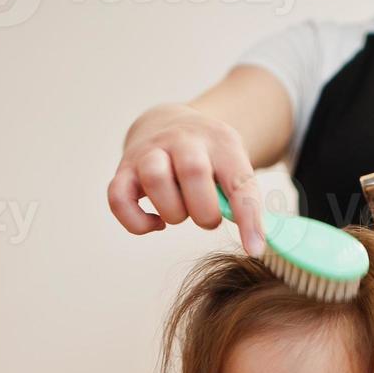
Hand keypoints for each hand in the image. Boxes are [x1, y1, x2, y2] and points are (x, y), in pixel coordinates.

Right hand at [107, 103, 265, 255]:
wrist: (168, 123)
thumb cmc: (208, 159)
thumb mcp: (233, 165)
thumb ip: (242, 198)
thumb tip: (255, 243)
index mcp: (220, 141)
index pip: (239, 180)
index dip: (248, 218)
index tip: (254, 249)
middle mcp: (183, 140)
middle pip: (193, 171)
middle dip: (204, 211)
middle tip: (208, 219)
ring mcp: (149, 152)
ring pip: (155, 178)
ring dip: (172, 211)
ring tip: (180, 214)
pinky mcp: (124, 170)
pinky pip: (118, 198)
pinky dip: (137, 221)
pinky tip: (156, 224)